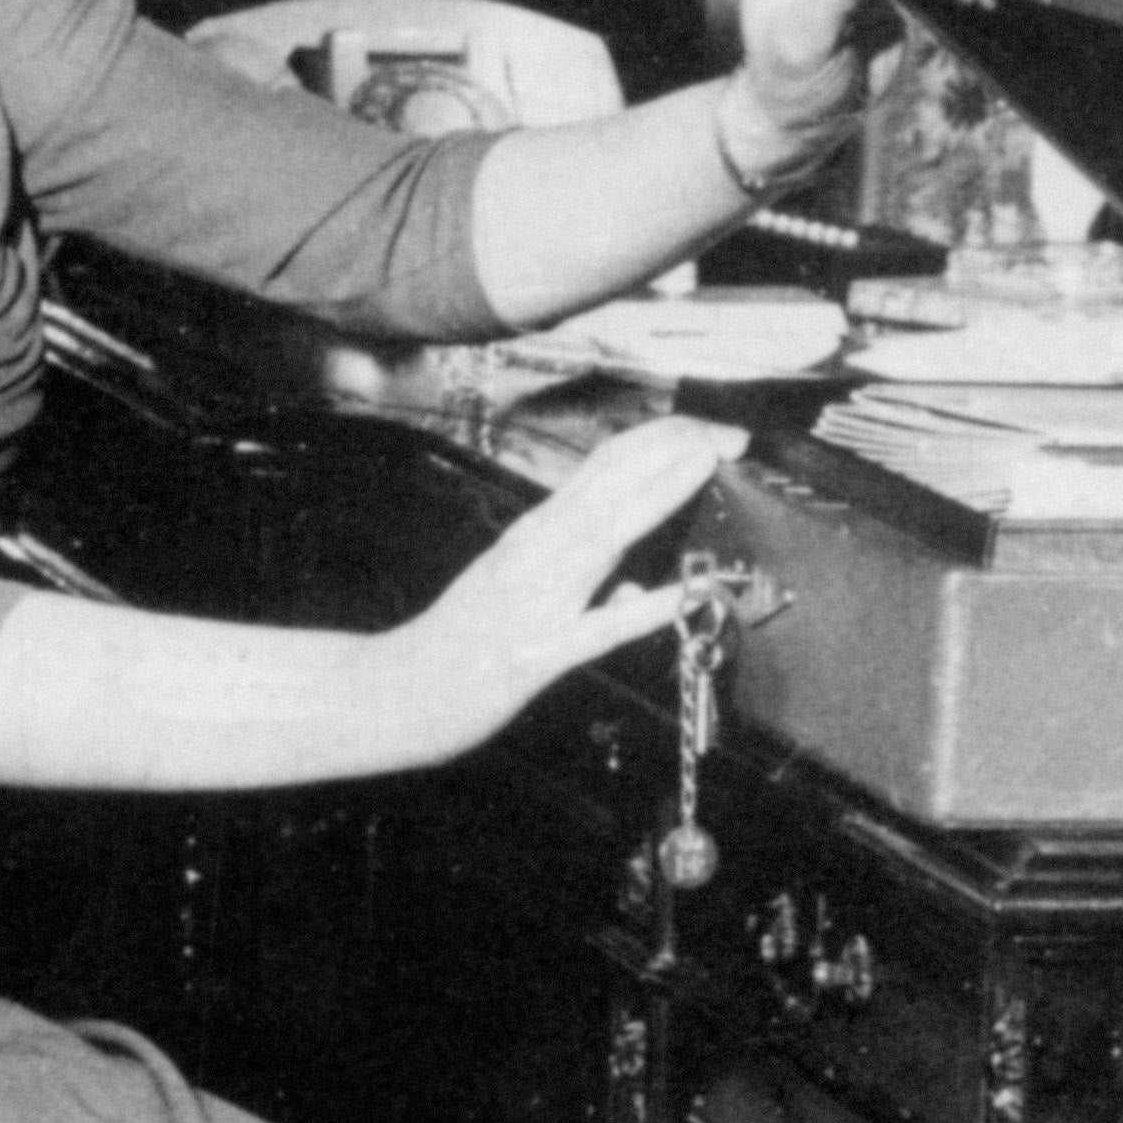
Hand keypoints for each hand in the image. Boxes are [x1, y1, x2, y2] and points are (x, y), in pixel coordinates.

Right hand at [363, 413, 743, 765]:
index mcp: (533, 533)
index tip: (703, 429)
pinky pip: (603, 626)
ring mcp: (537, 599)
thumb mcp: (513, 589)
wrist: (395, 692)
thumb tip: (632, 585)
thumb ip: (572, 578)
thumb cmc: (456, 643)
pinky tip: (689, 591)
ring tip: (707, 462)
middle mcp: (535, 552)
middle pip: (610, 481)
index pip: (602, 467)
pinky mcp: (539, 653)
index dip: (657, 441)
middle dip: (672, 448)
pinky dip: (649, 606)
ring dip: (659, 492)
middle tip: (727, 432)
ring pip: (606, 531)